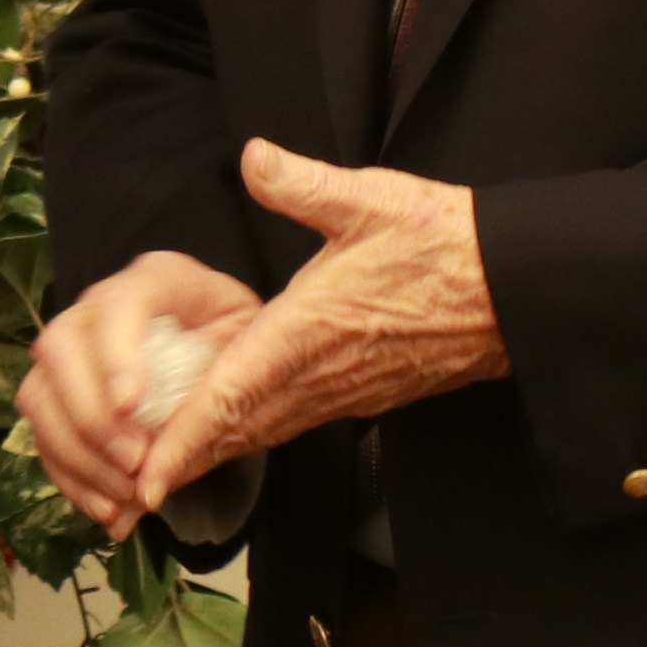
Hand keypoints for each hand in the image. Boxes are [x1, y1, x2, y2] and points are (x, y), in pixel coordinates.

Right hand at [24, 253, 261, 532]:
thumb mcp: (249, 350)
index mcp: (154, 280)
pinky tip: (108, 509)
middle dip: (91, 416)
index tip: (131, 407)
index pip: (118, 305)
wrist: (222, 344)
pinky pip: (43, 435)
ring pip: (39, 396)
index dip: (115, 355)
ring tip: (123, 496)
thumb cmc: (241, 340)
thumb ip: (211, 393)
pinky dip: (71, 478)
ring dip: (76, 454)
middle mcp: (96, 307)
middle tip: (135, 463)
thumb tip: (165, 465)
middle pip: (59, 350)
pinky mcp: (58, 393)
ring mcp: (69, 349)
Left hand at [129, 142, 506, 514]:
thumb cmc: (445, 242)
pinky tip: (230, 431)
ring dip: (215, 452)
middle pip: (237, 431)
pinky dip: (254, 436)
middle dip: (183, 461)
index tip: (150, 479)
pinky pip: (294, 424)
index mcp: (308, 331)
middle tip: (130, 490)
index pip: (231, 395)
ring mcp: (345, 392)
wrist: (516, 288)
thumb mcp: (371, 199)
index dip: (185, 439)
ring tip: (163, 470)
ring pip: (265, 433)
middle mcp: (321, 375)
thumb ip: (303, 184)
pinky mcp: (365, 395)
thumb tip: (252, 157)